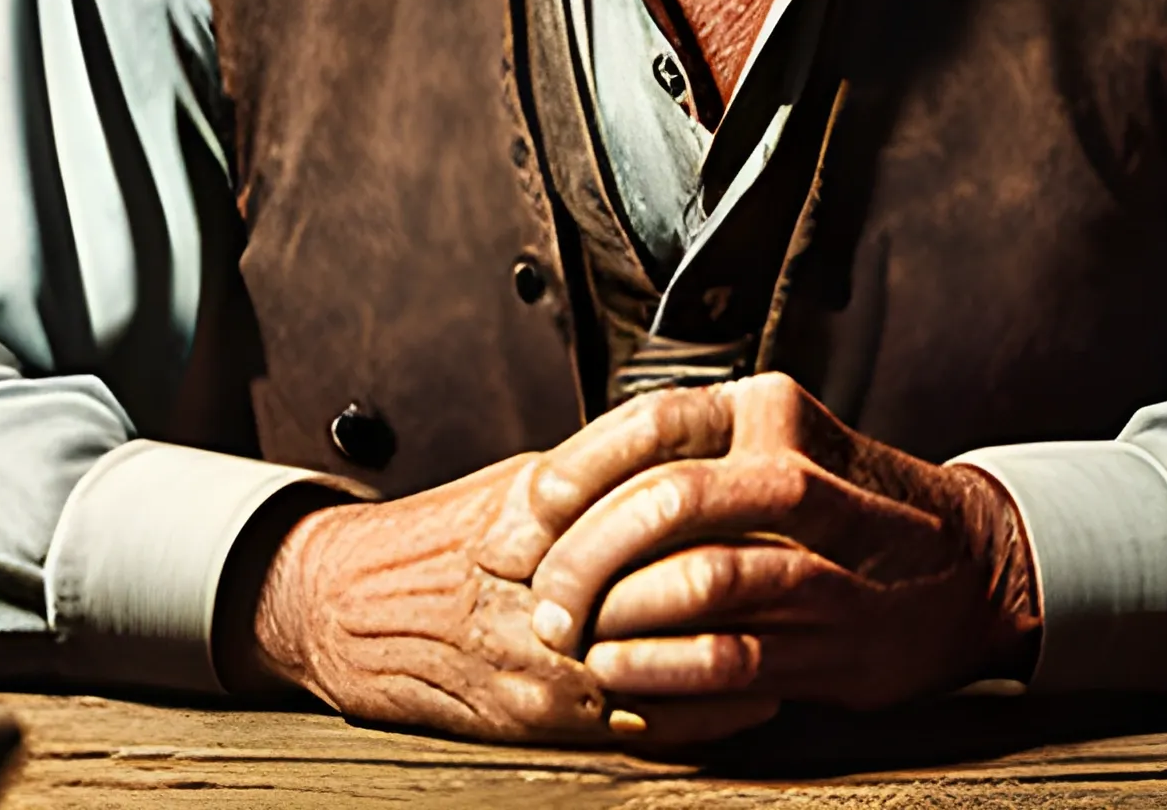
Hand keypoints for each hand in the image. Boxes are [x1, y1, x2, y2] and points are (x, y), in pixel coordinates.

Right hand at [247, 444, 778, 744]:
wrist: (347, 610)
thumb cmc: (449, 535)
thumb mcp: (521, 481)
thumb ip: (602, 474)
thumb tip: (697, 446)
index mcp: (535, 510)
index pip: (645, 488)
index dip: (720, 485)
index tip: (784, 482)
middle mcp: (537, 586)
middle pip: (664, 579)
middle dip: (746, 574)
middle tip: (819, 562)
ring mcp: (536, 660)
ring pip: (661, 657)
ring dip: (738, 649)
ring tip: (807, 632)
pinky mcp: (534, 718)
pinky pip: (637, 721)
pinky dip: (703, 710)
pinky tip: (756, 691)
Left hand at [526, 372, 1038, 708]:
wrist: (963, 563)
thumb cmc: (834, 506)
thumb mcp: (768, 446)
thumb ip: (683, 459)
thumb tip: (553, 497)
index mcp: (767, 411)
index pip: (652, 422)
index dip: (576, 472)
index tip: (530, 517)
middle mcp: (796, 468)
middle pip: (666, 501)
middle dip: (585, 558)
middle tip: (544, 598)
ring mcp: (824, 554)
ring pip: (698, 578)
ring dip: (618, 617)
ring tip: (575, 639)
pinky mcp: (836, 635)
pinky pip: (731, 654)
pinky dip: (662, 669)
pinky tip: (621, 675)